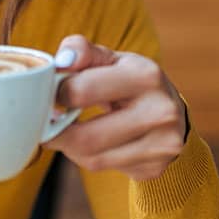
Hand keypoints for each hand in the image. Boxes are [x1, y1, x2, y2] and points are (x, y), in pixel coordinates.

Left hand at [46, 35, 187, 180]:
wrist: (172, 110)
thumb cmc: (130, 79)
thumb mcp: (110, 57)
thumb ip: (81, 51)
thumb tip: (61, 61)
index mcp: (145, 75)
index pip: (82, 91)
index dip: (56, 94)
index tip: (49, 95)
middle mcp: (159, 112)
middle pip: (86, 137)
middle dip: (56, 132)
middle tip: (45, 122)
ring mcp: (161, 145)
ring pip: (92, 158)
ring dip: (69, 146)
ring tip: (64, 131)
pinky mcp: (154, 167)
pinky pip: (104, 168)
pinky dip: (88, 156)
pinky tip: (90, 142)